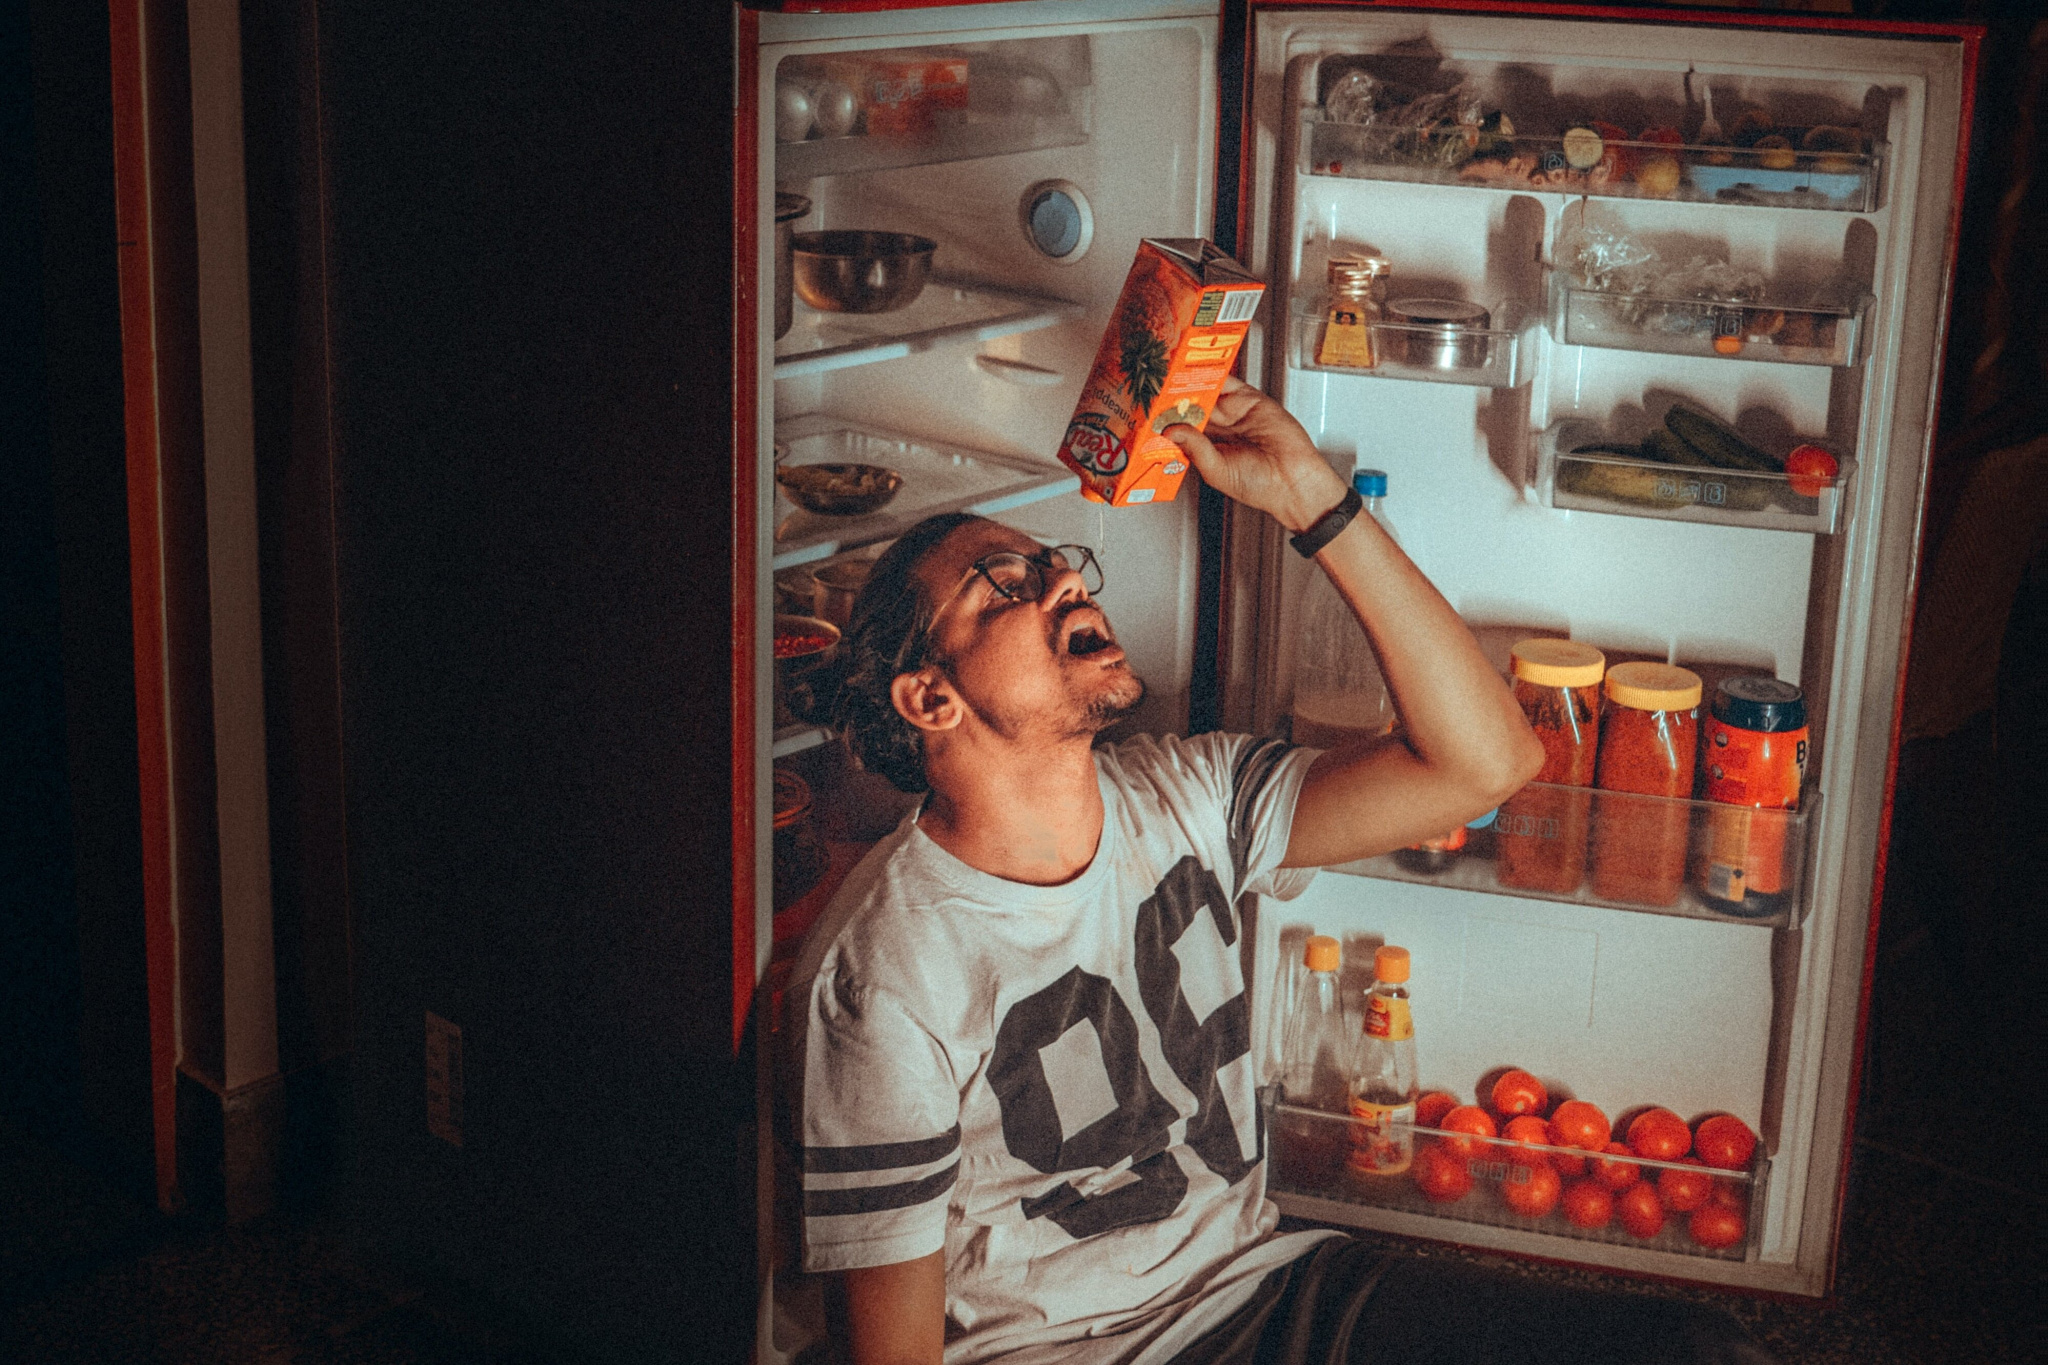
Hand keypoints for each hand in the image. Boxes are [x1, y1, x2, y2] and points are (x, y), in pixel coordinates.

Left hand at [1163, 377, 1346, 533]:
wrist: (1293, 480)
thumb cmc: (1260, 486)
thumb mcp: (1217, 470)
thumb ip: (1194, 448)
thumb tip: (1171, 431)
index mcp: (1207, 450)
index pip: (1180, 429)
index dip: (1166, 420)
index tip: (1148, 412)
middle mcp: (1219, 430)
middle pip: (1191, 407)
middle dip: (1174, 399)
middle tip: (1155, 388)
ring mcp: (1234, 413)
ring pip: (1207, 392)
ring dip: (1191, 384)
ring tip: (1172, 375)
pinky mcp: (1250, 400)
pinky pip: (1230, 382)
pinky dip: (1215, 373)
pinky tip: (1200, 370)